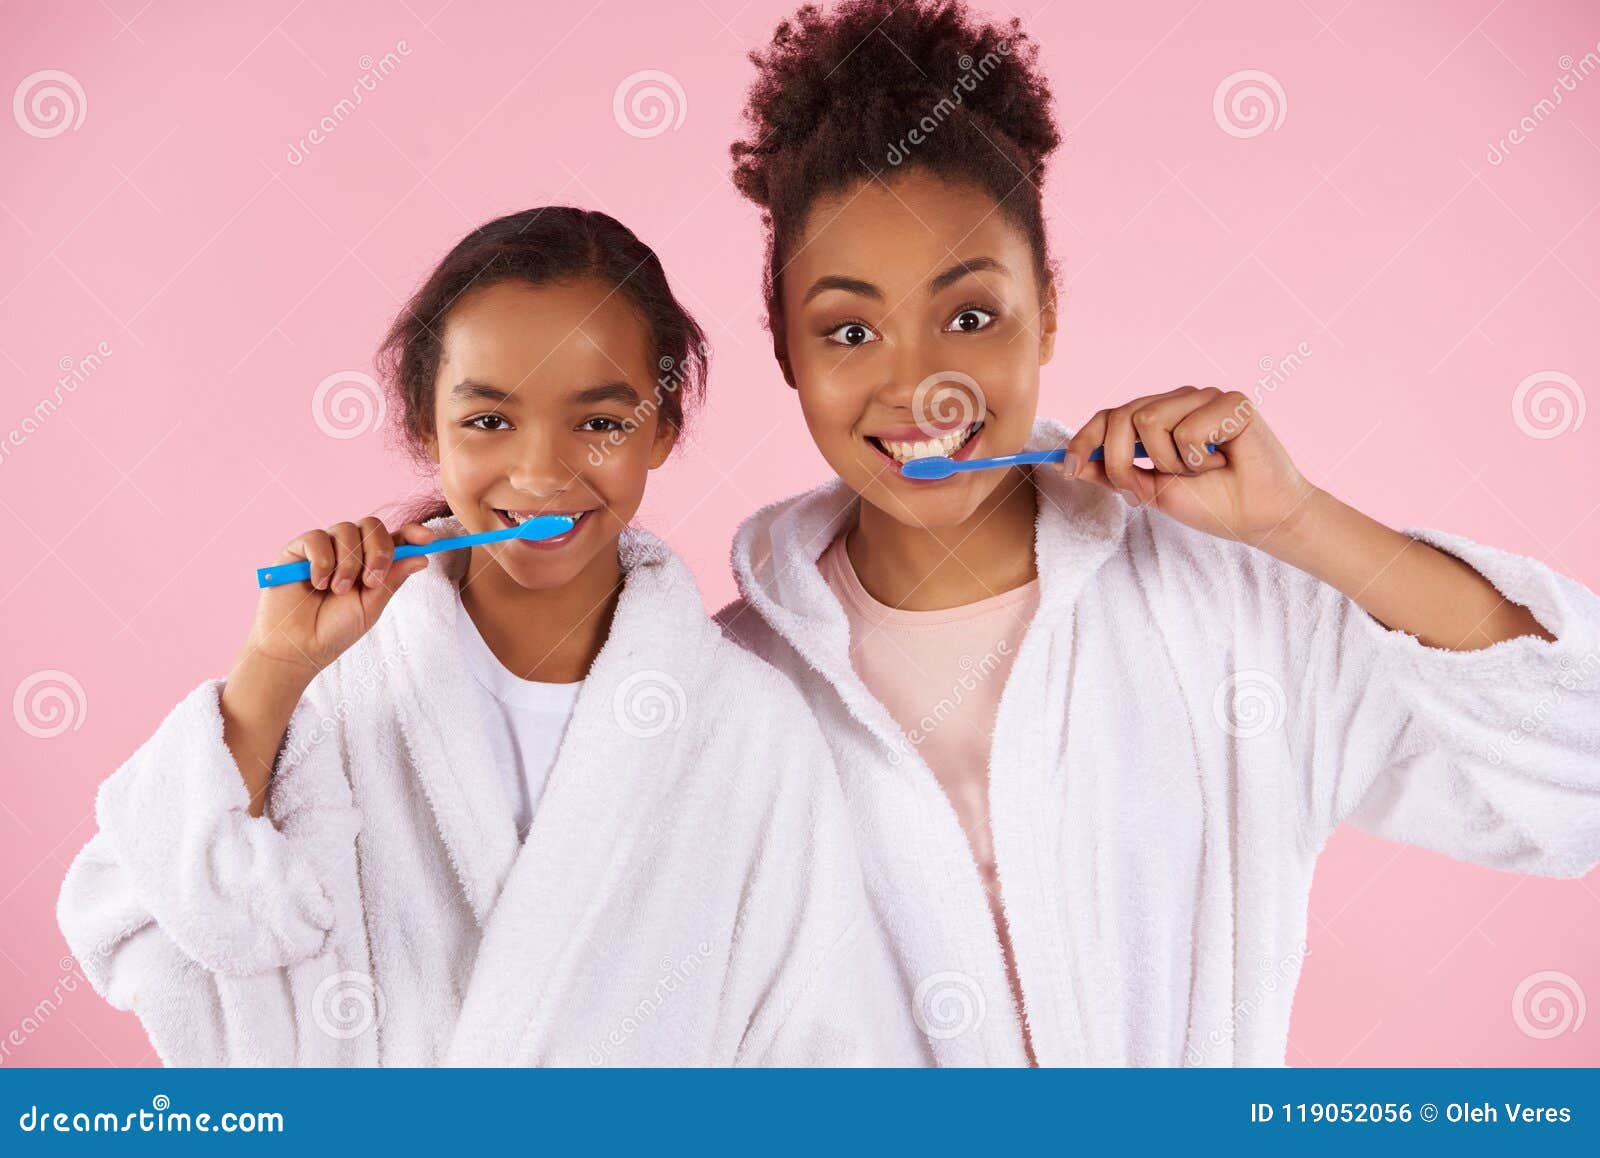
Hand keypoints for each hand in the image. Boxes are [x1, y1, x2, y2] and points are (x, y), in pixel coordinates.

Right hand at [242, 517, 435, 678]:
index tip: (427, 539)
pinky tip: (318, 583)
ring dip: (348, 563)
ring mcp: (324, 547)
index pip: (395, 538)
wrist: (298, 645)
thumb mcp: (371, 605)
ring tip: (337, 591)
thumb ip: (392, 579)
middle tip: (369, 582)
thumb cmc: (335, 629)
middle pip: (372, 526)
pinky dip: (322, 561)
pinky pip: (317, 538)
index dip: (412, 533)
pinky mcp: (298, 549)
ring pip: (346, 529)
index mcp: (371, 562)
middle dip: (378, 552)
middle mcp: (349, 550)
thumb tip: (422, 557)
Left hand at [1056, 386, 1317, 546]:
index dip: (1084, 440)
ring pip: (1149, 422)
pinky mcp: (1232, 401)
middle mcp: (1178, 400)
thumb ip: (1114, 474)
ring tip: (1198, 471)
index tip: (1067, 469)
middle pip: (1121, 417)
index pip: (1108, 416)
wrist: (1259, 517)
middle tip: (1153, 488)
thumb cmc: (1211, 503)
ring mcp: (1204, 397)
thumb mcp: (1150, 491)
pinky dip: (1198, 460)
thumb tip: (1069, 463)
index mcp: (1158, 416)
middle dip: (1124, 463)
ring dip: (1168, 464)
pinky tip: (1222, 462)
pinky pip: (1187, 430)